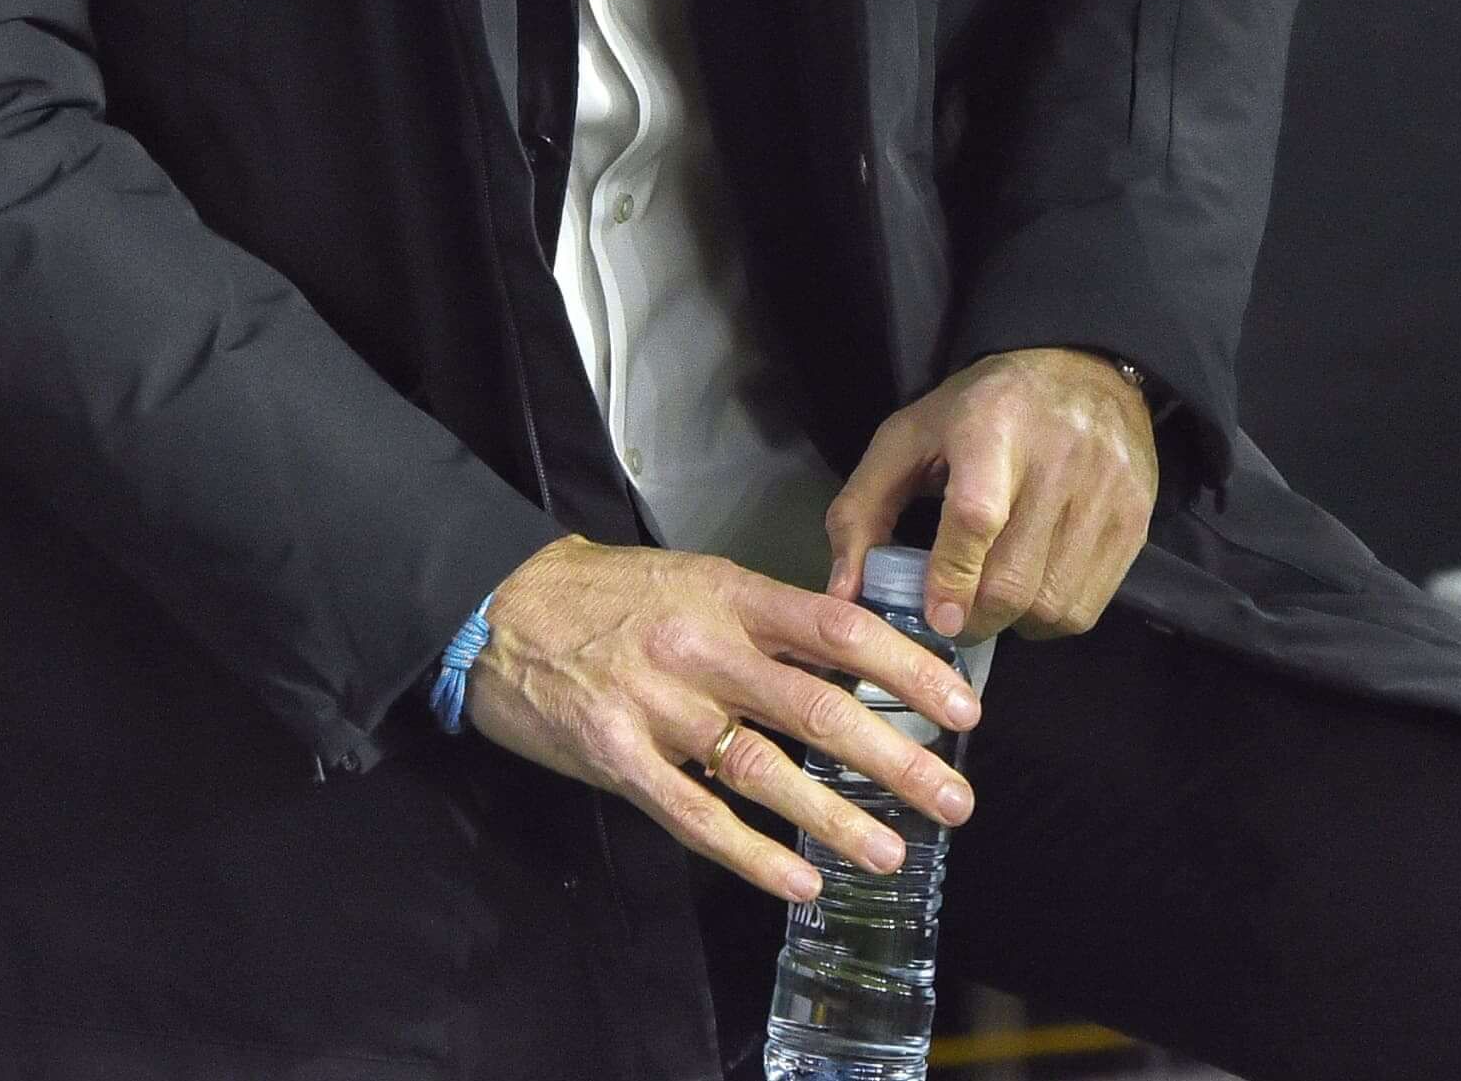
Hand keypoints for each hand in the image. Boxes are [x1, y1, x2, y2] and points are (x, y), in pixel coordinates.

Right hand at [460, 536, 977, 906]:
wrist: (499, 607)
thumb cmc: (606, 594)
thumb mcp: (694, 579)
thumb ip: (765, 620)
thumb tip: (850, 662)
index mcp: (729, 594)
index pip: (838, 628)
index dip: (906, 670)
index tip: (960, 706)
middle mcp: (702, 648)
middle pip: (817, 706)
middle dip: (895, 758)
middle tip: (952, 799)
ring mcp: (658, 707)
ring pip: (764, 771)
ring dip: (833, 819)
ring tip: (888, 853)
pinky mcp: (618, 758)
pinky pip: (696, 817)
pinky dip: (752, 855)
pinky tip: (799, 882)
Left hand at [825, 349, 1159, 645]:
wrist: (1085, 371)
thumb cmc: (983, 410)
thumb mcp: (909, 436)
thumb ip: (863, 509)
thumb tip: (842, 591)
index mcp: (991, 427)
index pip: (976, 516)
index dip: (952, 576)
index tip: (936, 617)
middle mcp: (1057, 458)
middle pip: (1015, 577)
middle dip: (976, 617)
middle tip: (954, 618)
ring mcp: (1104, 492)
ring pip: (1053, 603)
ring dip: (1014, 622)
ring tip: (993, 599)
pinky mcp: (1134, 521)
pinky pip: (1087, 605)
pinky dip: (1052, 619)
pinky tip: (1032, 592)